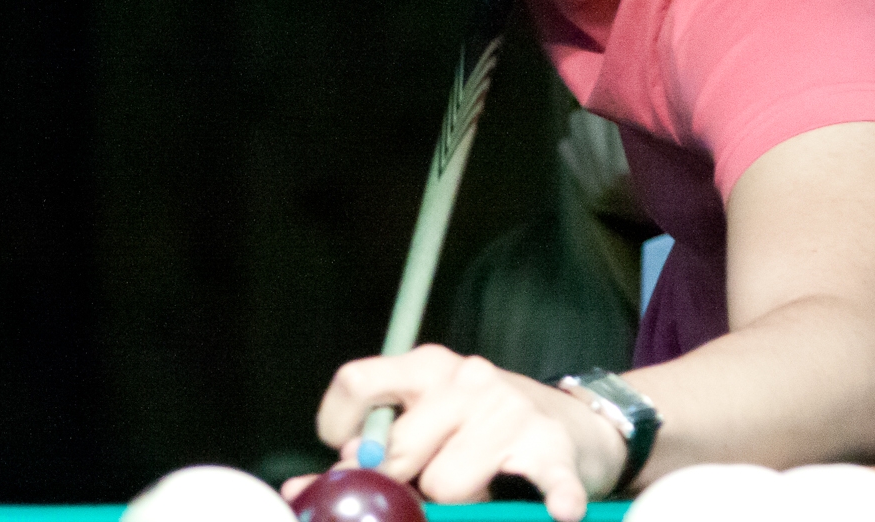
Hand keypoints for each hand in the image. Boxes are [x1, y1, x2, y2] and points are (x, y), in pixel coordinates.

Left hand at [308, 344, 627, 521]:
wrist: (576, 423)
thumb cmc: (484, 428)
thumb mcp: (426, 421)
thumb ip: (369, 450)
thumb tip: (298, 489)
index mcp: (425, 367)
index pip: (357, 382)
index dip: (339, 427)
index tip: (348, 457)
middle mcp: (465, 378)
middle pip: (398, 452)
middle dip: (403, 484)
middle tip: (428, 486)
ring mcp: (510, 410)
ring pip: (448, 484)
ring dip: (460, 500)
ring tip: (481, 487)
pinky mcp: (551, 446)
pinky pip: (546, 480)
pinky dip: (553, 499)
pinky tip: (560, 512)